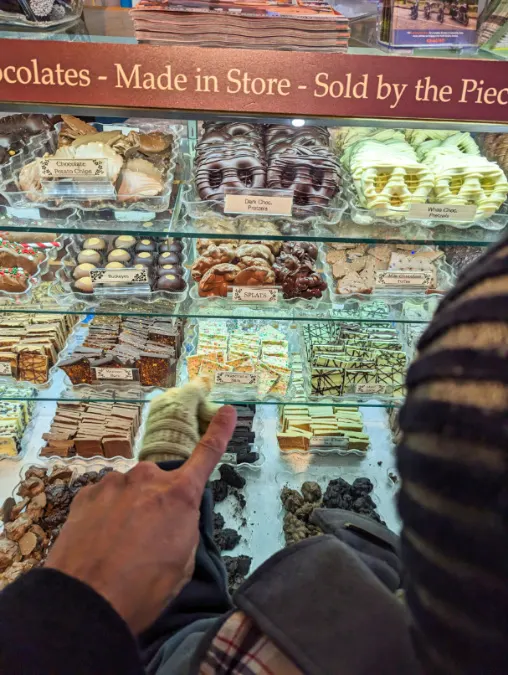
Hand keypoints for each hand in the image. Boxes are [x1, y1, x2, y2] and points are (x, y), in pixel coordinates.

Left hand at [45, 405, 236, 634]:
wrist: (85, 602)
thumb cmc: (144, 589)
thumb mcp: (182, 562)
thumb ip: (183, 527)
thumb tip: (173, 516)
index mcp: (179, 496)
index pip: (206, 456)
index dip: (219, 432)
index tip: (229, 410)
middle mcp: (148, 479)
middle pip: (160, 484)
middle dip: (158, 503)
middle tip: (147, 541)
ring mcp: (114, 483)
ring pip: (130, 490)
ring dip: (130, 509)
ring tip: (118, 547)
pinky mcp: (87, 493)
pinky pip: (105, 498)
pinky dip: (106, 514)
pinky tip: (99, 542)